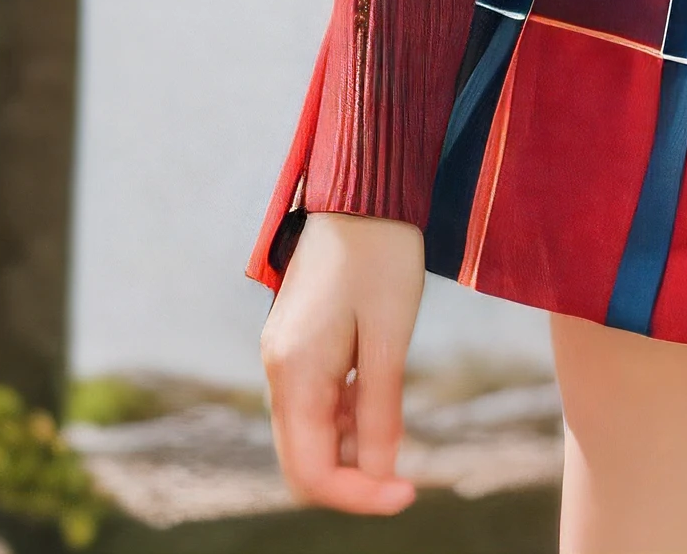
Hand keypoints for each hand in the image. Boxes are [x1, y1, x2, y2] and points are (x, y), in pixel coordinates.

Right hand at [261, 209, 426, 515]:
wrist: (361, 190)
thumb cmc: (381, 256)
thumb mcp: (390, 337)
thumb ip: (379, 411)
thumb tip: (380, 475)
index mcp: (295, 373)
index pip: (311, 474)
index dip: (359, 497)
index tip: (408, 493)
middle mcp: (278, 370)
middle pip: (303, 461)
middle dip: (354, 478)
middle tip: (408, 475)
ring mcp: (283, 356)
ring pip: (309, 434)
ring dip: (351, 446)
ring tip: (398, 418)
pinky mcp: (295, 343)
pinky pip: (314, 403)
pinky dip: (345, 415)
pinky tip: (378, 392)